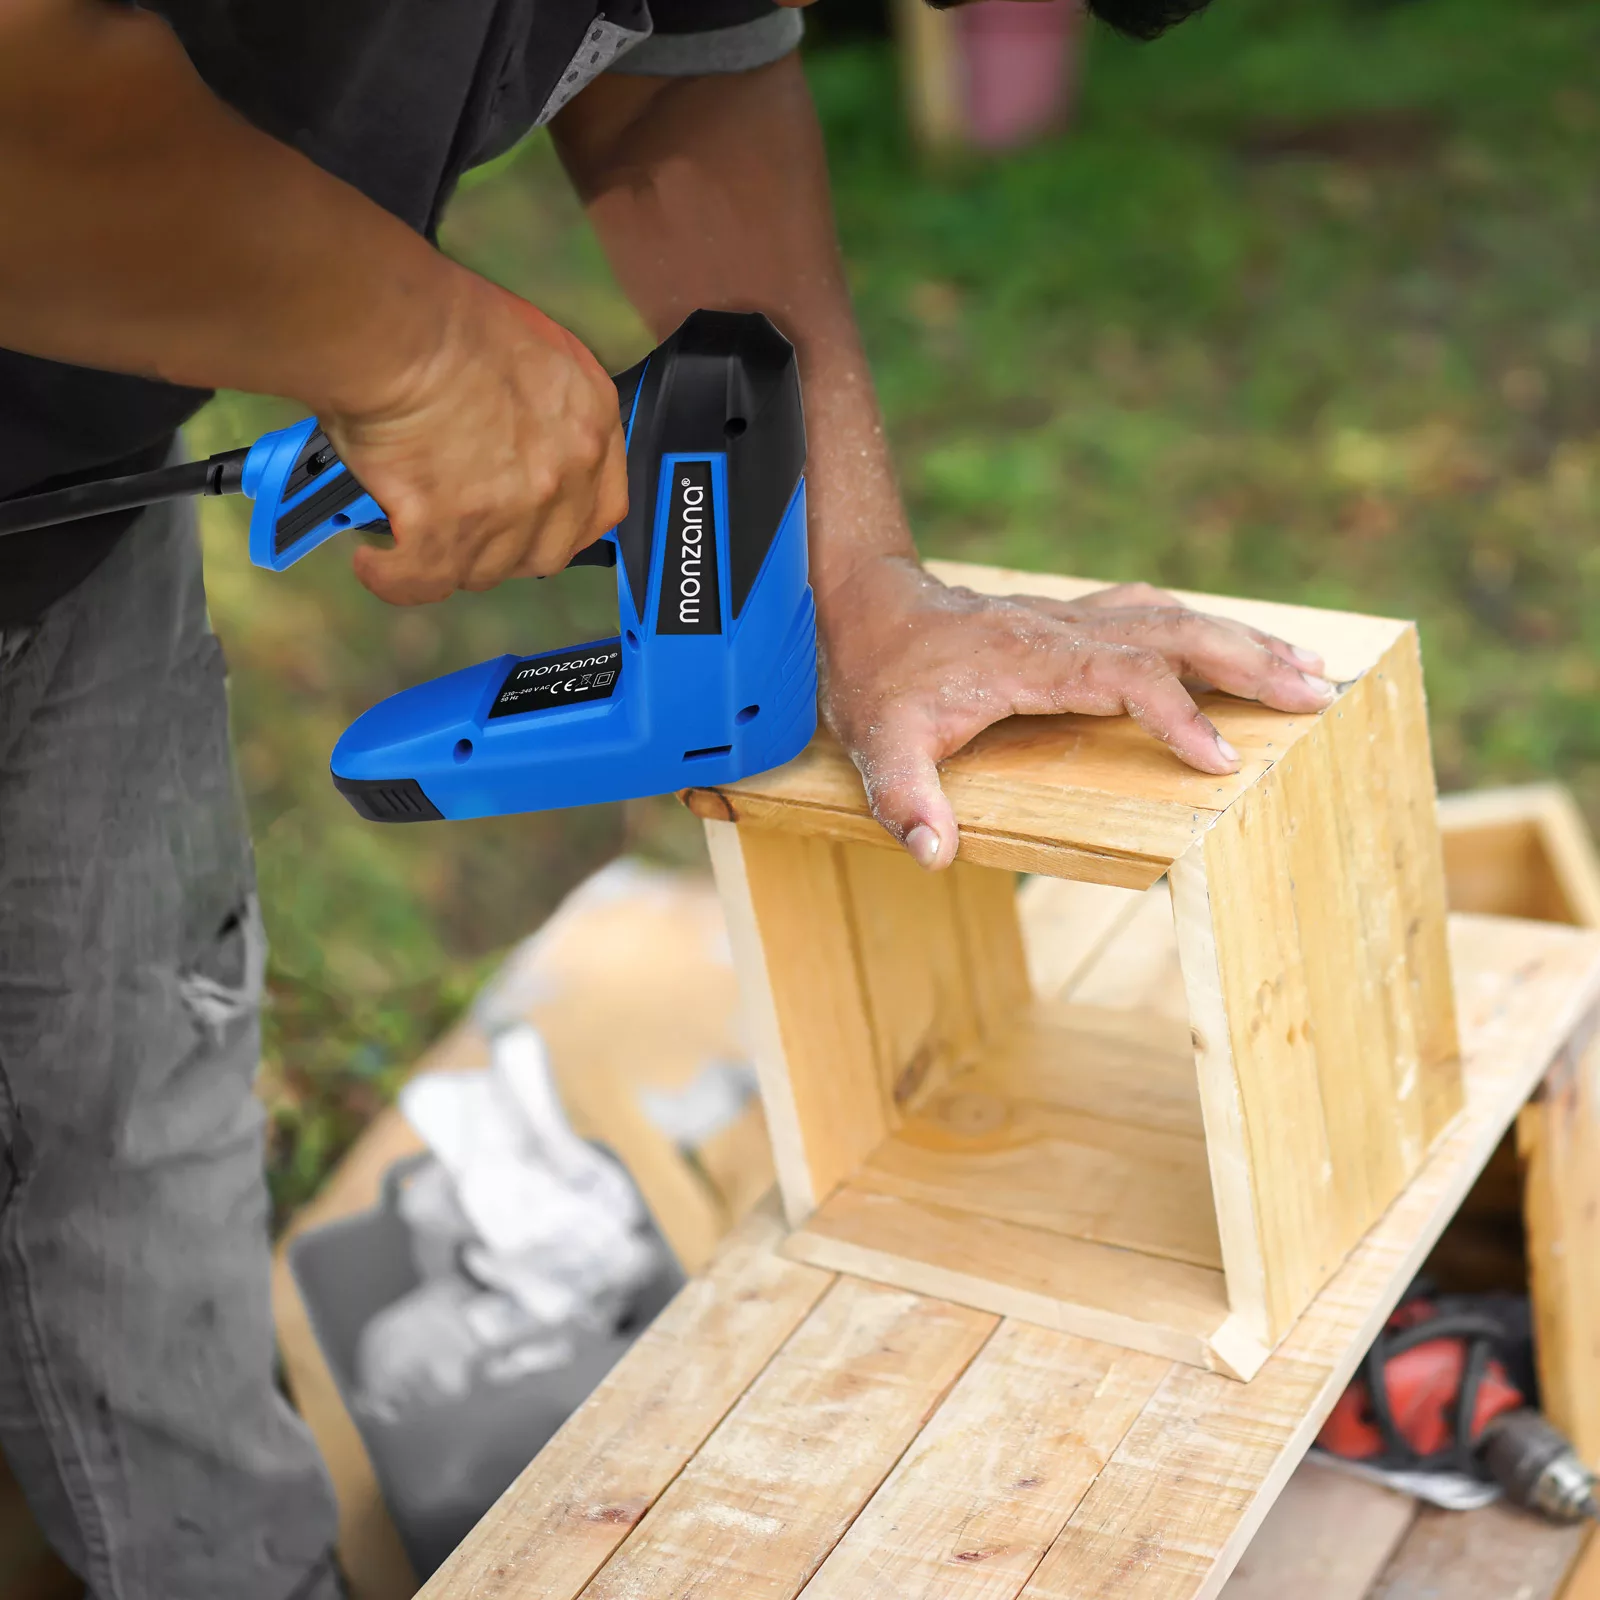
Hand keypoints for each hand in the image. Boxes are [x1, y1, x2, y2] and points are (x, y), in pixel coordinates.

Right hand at [322, 272, 628, 604]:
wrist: (394, 325)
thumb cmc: (446, 318)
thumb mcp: (535, 347)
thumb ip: (547, 404)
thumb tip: (522, 433)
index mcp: (589, 422)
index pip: (602, 508)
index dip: (564, 526)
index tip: (536, 528)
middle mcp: (562, 473)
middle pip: (543, 552)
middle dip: (505, 550)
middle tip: (466, 529)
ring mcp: (511, 507)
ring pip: (484, 570)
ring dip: (447, 558)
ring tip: (411, 531)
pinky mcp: (449, 527)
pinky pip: (422, 580)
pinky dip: (394, 578)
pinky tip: (376, 563)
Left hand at [818, 556, 1334, 869]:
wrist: (868, 607)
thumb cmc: (880, 680)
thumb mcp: (880, 743)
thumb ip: (905, 798)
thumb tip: (935, 856)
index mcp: (1032, 660)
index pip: (1125, 677)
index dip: (1177, 716)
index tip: (1224, 761)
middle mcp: (1065, 630)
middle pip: (1174, 634)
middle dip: (1249, 662)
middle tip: (1319, 694)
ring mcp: (1074, 618)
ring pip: (1175, 618)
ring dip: (1244, 640)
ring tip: (1313, 669)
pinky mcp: (1075, 618)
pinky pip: (1155, 615)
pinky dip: (1207, 628)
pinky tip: (1241, 644)